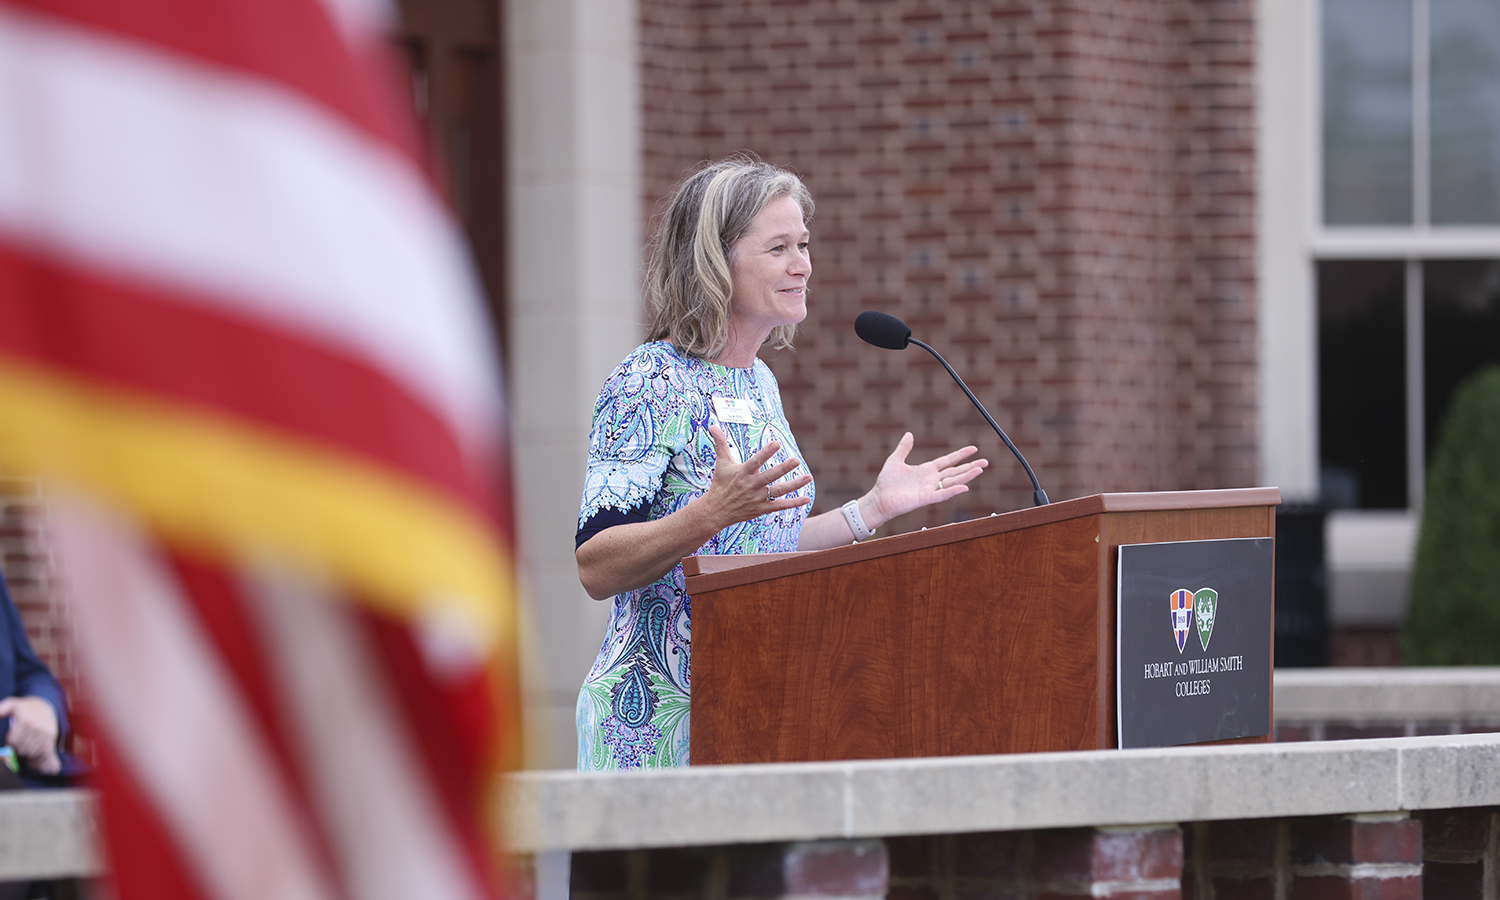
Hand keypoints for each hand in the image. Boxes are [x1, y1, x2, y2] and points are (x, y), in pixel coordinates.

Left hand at [0, 695, 60, 774]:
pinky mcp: (51, 736)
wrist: (44, 707)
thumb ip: (2, 710)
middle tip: (18, 743)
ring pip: (30, 751)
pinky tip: (33, 746)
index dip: (9, 742)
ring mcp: (45, 732)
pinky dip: (35, 751)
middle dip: (17, 747)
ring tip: (25, 744)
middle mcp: (36, 726)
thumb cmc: (24, 709)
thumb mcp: (12, 705)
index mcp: (25, 720)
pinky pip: (41, 751)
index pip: (13, 741)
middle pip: (21, 747)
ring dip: (26, 750)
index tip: (11, 739)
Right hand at [698, 425, 811, 529]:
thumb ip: (720, 443)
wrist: (716, 511)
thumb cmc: (720, 484)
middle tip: (796, 460)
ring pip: (778, 491)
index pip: (756, 461)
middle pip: (770, 476)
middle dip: (783, 468)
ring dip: (794, 485)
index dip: (766, 453)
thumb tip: (712, 425)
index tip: (777, 443)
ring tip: (808, 477)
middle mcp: (751, 485)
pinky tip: (807, 498)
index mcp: (743, 473)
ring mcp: (758, 498)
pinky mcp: (762, 508)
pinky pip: (780, 506)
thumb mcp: (721, 463)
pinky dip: (794, 503)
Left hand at [867, 432, 987, 525]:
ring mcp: (930, 489)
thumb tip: (909, 434)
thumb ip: (904, 448)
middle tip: (986, 461)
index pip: (948, 460)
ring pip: (953, 482)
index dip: (961, 455)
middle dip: (971, 466)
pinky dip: (953, 491)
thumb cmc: (886, 482)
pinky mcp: (925, 498)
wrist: (879, 498)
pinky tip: (964, 487)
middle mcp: (931, 480)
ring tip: (980, 470)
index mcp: (926, 470)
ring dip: (966, 476)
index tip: (974, 448)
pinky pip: (942, 494)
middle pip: (955, 471)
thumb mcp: (895, 460)